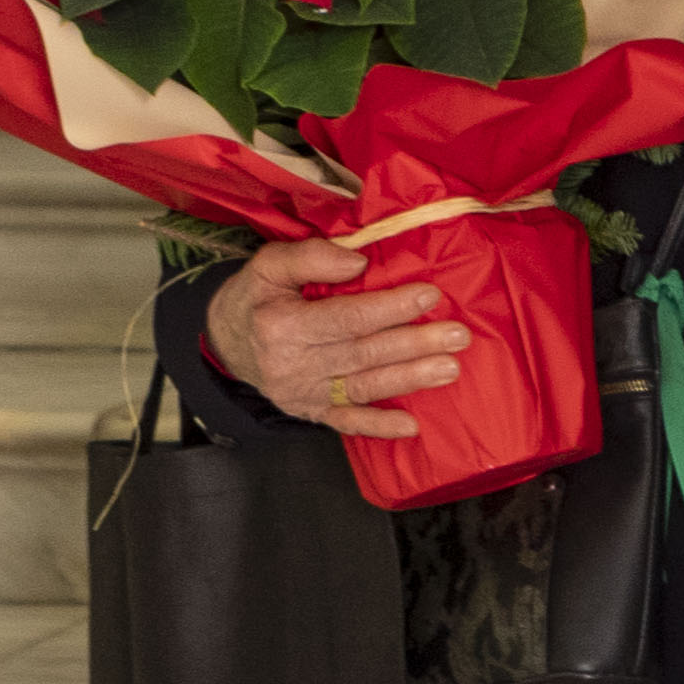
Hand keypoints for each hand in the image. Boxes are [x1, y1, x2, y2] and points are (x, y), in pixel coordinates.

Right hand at [199, 235, 471, 444]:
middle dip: (414, 345)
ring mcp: (302, 393)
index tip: (430, 294)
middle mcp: (292, 365)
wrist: (225, 342)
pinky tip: (411, 426)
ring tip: (450, 368)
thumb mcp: (267, 265)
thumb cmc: (256, 298)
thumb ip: (310, 257)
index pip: (346, 318)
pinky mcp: (309, 411)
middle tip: (458, 336)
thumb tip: (358, 262)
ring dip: (410, 380)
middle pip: (362, 354)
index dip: (390, 308)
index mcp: (281, 325)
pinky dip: (379, 426)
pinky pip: (346, 422)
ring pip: (363, 387)